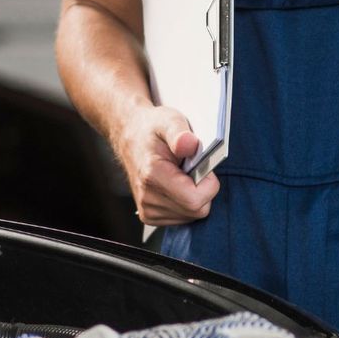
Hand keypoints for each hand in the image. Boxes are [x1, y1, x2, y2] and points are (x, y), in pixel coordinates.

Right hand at [115, 105, 219, 224]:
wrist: (130, 137)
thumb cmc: (152, 128)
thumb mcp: (168, 120)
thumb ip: (180, 133)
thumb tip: (190, 144)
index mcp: (152, 175)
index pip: (195, 200)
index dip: (208, 184)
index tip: (201, 165)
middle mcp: (147, 198)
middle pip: (197, 210)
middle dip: (203, 189)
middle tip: (191, 168)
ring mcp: (147, 210)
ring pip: (192, 215)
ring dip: (194, 196)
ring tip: (181, 174)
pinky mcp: (150, 217)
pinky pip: (183, 217)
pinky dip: (186, 202)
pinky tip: (176, 185)